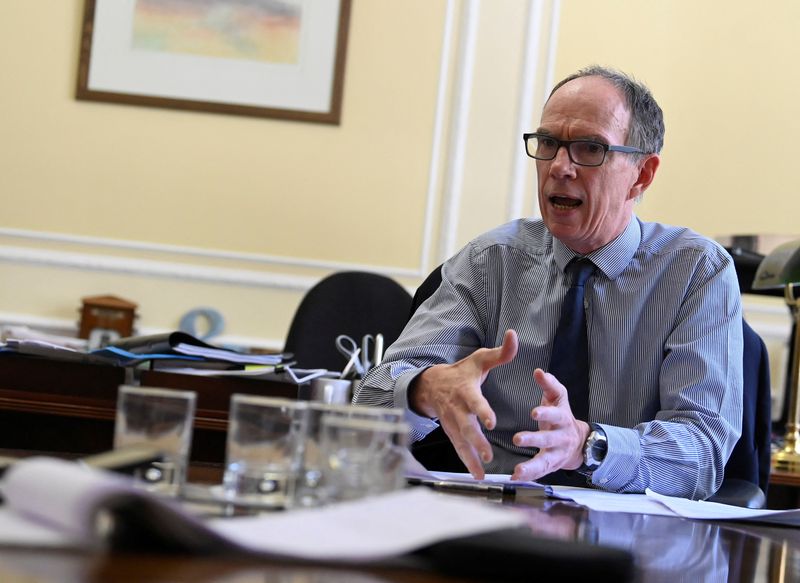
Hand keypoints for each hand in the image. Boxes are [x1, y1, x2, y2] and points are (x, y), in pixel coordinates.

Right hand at [410, 329, 518, 478]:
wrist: (431, 384)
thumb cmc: (461, 372)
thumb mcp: (479, 359)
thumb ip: (500, 353)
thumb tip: (514, 336)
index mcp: (466, 390)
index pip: (474, 402)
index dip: (482, 411)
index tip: (491, 422)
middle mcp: (457, 409)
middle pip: (466, 427)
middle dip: (476, 441)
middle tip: (488, 453)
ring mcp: (452, 422)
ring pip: (460, 441)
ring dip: (470, 457)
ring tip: (481, 472)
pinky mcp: (451, 432)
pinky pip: (458, 448)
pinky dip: (466, 462)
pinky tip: (477, 474)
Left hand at [510, 369, 590, 480]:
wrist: (579, 442)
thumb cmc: (561, 416)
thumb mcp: (558, 398)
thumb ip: (549, 384)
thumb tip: (538, 371)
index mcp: (562, 419)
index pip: (555, 415)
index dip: (546, 414)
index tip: (534, 413)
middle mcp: (561, 438)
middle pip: (549, 439)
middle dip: (534, 439)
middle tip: (518, 439)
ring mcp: (557, 454)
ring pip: (545, 461)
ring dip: (531, 466)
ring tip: (518, 470)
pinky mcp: (551, 466)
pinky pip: (540, 472)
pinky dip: (529, 476)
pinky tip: (515, 477)